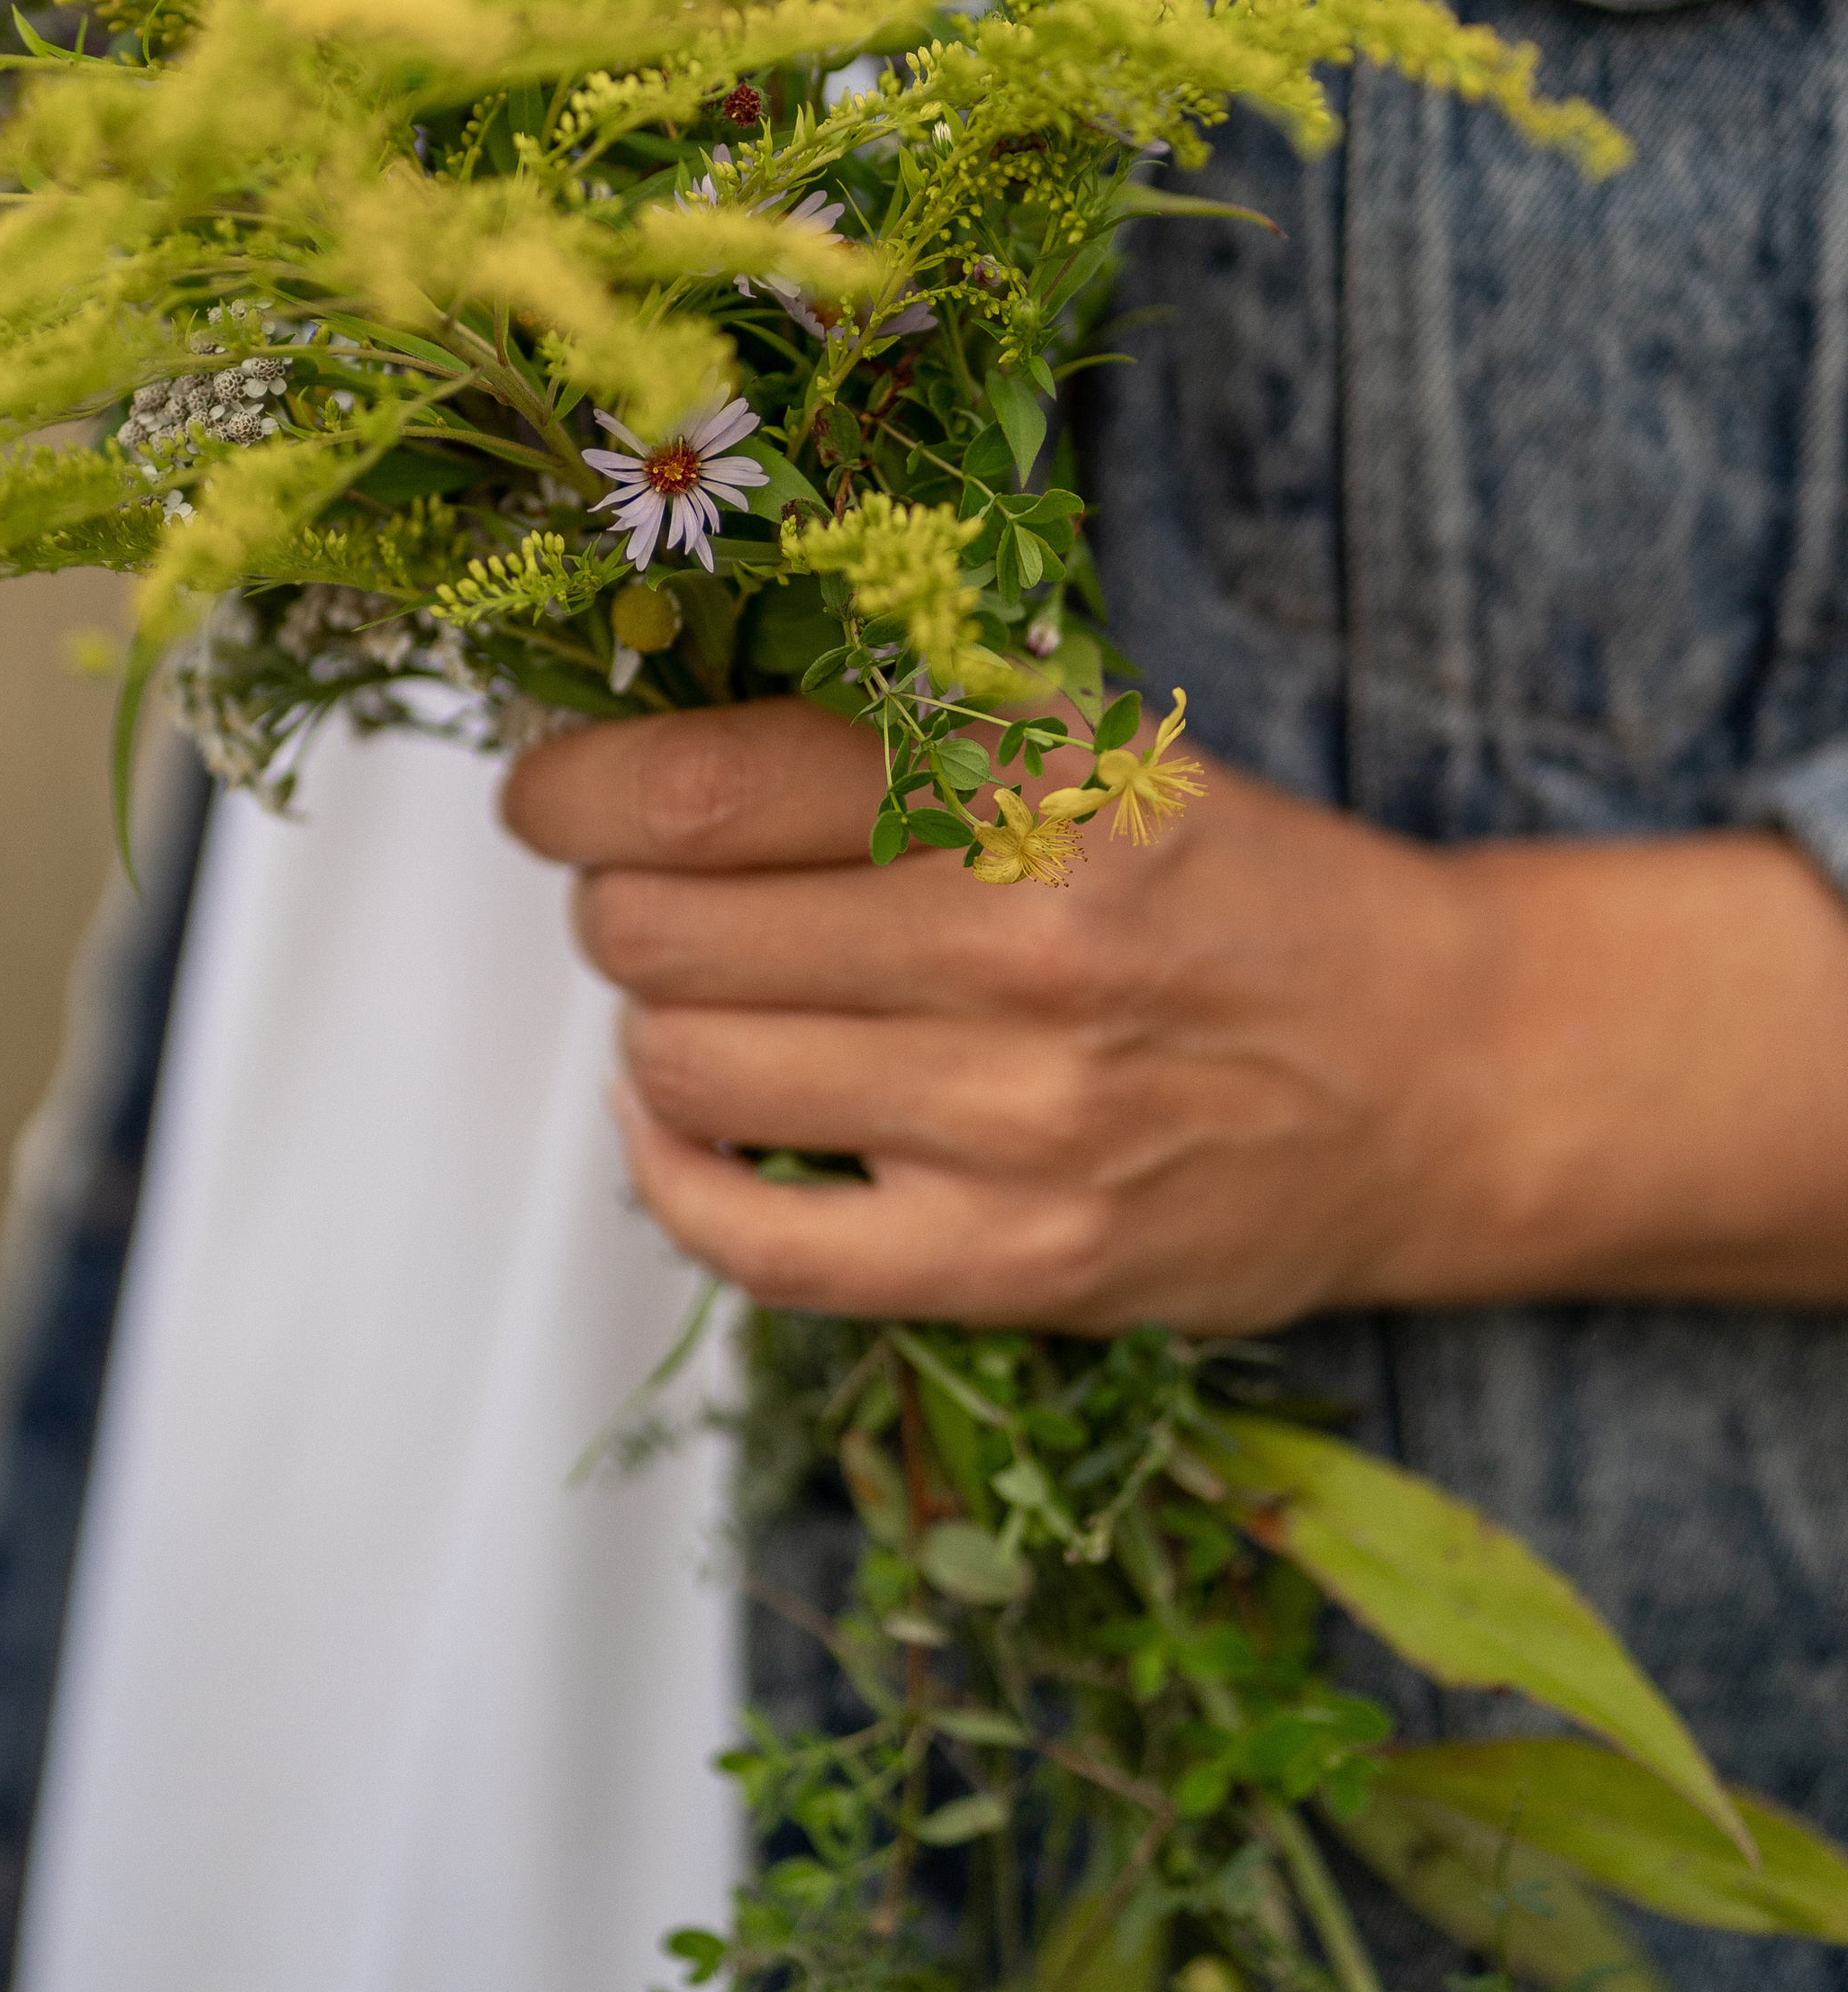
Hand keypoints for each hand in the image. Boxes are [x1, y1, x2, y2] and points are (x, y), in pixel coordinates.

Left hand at [501, 698, 1847, 1331]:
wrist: (1439, 1074)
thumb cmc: (1243, 893)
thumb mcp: (1097, 748)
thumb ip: (896, 731)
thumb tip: (646, 729)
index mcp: (1027, 790)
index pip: (702, 787)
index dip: (576, 787)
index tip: (552, 790)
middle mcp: (1012, 953)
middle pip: (662, 928)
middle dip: (616, 900)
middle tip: (651, 889)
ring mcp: (1013, 1125)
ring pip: (686, 1068)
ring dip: (658, 1022)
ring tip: (717, 993)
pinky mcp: (1016, 1262)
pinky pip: (750, 1239)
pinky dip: (673, 1170)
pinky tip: (689, 1114)